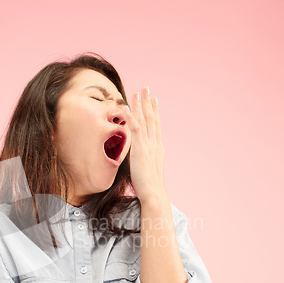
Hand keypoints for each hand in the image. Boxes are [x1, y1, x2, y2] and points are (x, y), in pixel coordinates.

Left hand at [123, 86, 164, 202]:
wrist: (154, 193)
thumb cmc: (150, 187)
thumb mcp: (148, 170)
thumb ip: (145, 161)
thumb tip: (140, 160)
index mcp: (157, 148)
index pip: (156, 125)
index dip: (154, 111)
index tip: (154, 100)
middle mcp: (154, 143)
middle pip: (151, 118)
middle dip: (148, 102)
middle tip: (146, 89)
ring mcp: (148, 145)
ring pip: (144, 120)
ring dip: (139, 105)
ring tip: (136, 92)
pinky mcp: (140, 149)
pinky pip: (135, 129)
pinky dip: (131, 117)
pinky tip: (126, 108)